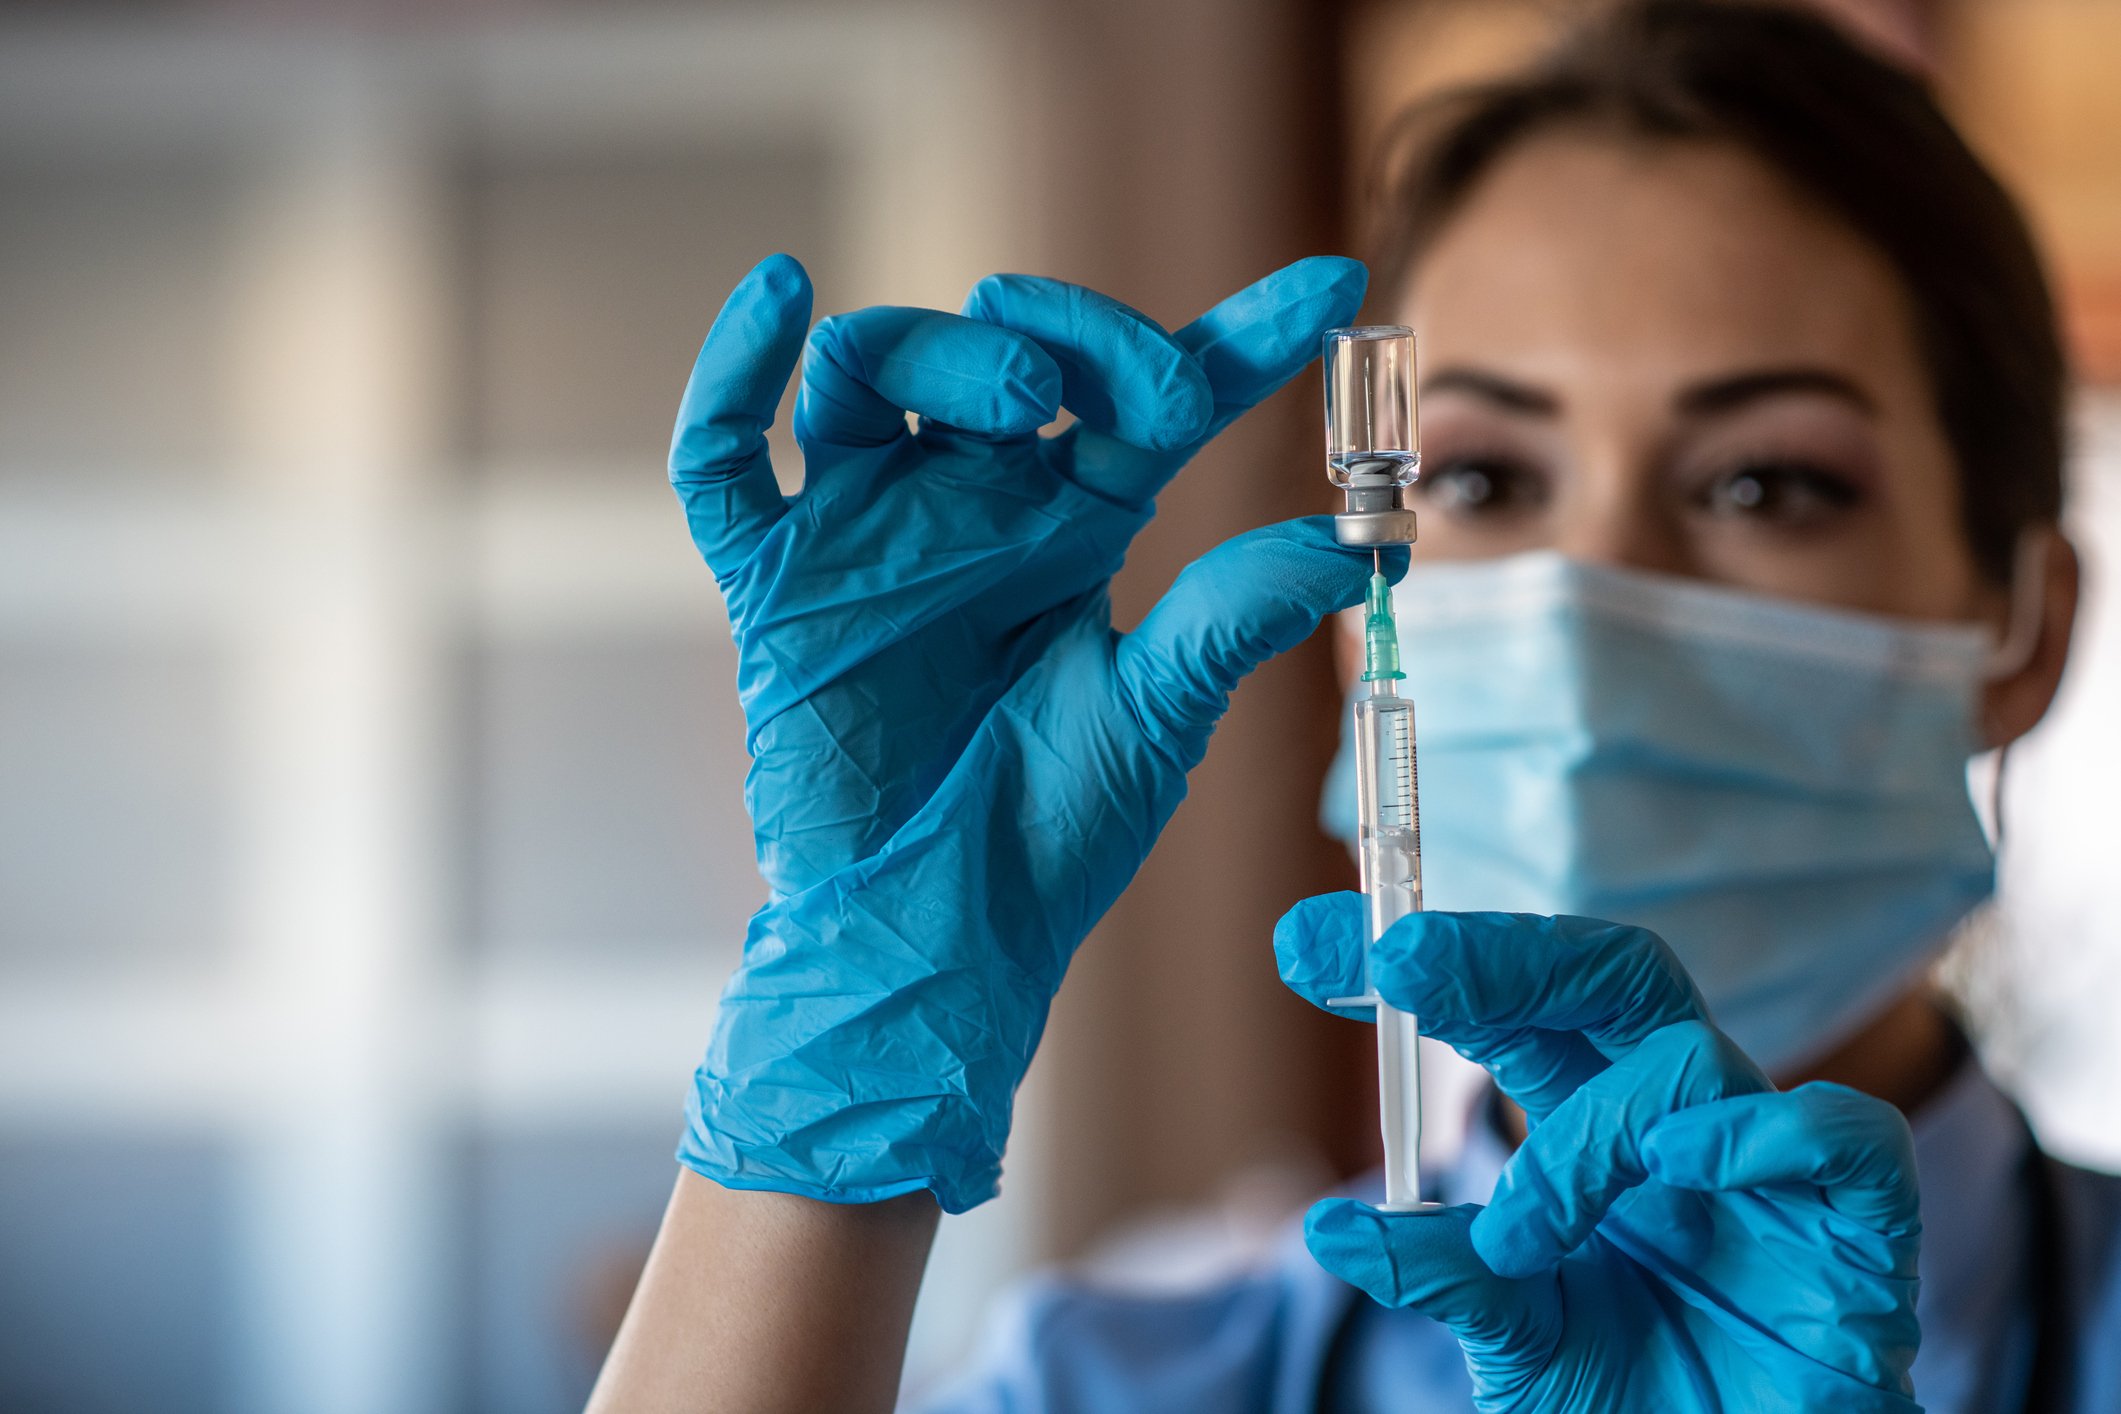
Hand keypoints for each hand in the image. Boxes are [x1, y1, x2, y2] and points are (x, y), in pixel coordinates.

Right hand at [678, 258, 1394, 1212]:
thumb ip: (1231, 616)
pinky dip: (734, 371)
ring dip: (945, 350)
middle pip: (1002, 345)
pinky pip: (724, 458)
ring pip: (870, 369)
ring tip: (1026, 405)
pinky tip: (779, 287)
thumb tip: (1355, 545)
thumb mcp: (1158, 717)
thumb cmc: (1045, 839)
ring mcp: (865, 536)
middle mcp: (968, 510)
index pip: (1153, 401)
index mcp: (1070, 529)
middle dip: (1078, 335)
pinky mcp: (776, 587)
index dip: (1239, 338)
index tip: (1330, 288)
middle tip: (1143, 397)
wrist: (937, 938)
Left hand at [1276, 903, 1922, 1411]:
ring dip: (1592, 1133)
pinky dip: (1771, 1133)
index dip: (1423, 966)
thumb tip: (1326, 1233)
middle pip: (1609, 976)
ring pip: (1690, 1057)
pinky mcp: (1859, 1236)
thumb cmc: (1638, 1409)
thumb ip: (1442, 1276)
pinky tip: (1686, 1164)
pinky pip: (1846, 1138)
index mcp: (1592, 1133)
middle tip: (1402, 963)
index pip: (1511, 1012)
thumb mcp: (1516, 1341)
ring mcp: (1768, 1171)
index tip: (1304, 946)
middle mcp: (1676, 1127)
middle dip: (1502, 954)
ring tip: (1528, 1235)